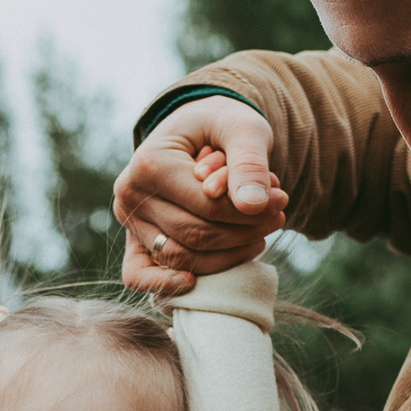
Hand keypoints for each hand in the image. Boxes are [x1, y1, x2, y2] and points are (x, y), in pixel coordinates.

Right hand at [113, 97, 288, 295]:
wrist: (195, 130)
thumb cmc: (219, 125)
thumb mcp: (242, 127)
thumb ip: (249, 162)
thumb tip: (253, 206)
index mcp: (149, 163)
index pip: (208, 207)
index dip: (250, 212)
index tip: (281, 200)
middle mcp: (130, 194)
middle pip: (195, 235)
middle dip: (243, 232)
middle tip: (276, 216)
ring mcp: (129, 220)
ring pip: (181, 258)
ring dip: (226, 255)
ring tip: (259, 232)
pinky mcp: (133, 240)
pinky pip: (140, 276)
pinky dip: (167, 285)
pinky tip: (197, 281)